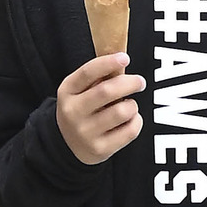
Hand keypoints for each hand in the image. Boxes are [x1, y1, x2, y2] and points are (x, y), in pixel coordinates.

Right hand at [56, 49, 143, 167]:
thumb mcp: (79, 91)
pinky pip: (130, 131)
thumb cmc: (81, 109)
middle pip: (107, 91)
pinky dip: (136, 121)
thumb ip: (96, 78)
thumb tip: (122, 62)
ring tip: (130, 105)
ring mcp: (85, 133)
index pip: (87, 73)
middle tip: (140, 81)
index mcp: (67, 91)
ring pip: (122, 112)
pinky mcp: (100, 149)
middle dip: (129, 83)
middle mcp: (73, 112)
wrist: (68, 145)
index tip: (124, 57)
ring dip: (132, 105)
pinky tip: (131, 119)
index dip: (107, 63)